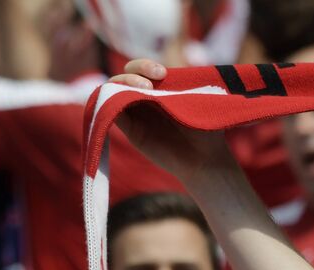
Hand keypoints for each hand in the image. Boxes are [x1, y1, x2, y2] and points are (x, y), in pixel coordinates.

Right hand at [106, 59, 234, 186]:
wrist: (205, 160)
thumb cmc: (207, 131)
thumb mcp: (200, 103)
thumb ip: (188, 87)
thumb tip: (189, 73)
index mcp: (160, 88)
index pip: (142, 68)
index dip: (145, 66)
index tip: (162, 73)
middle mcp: (145, 97)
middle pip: (125, 75)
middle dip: (134, 72)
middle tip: (149, 85)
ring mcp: (135, 112)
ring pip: (113, 89)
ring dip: (120, 84)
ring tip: (142, 90)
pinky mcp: (129, 129)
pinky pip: (108, 110)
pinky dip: (107, 102)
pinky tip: (118, 102)